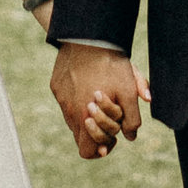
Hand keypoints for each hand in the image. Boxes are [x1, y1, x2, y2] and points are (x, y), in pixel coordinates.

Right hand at [50, 42, 147, 160]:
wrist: (88, 35)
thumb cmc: (110, 64)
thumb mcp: (128, 91)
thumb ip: (131, 119)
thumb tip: (130, 137)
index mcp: (84, 118)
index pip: (86, 151)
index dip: (100, 149)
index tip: (111, 137)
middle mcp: (69, 111)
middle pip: (81, 136)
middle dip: (97, 131)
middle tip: (109, 117)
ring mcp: (61, 98)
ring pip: (73, 118)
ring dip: (86, 115)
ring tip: (100, 98)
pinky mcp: (56, 85)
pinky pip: (66, 101)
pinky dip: (77, 99)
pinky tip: (89, 83)